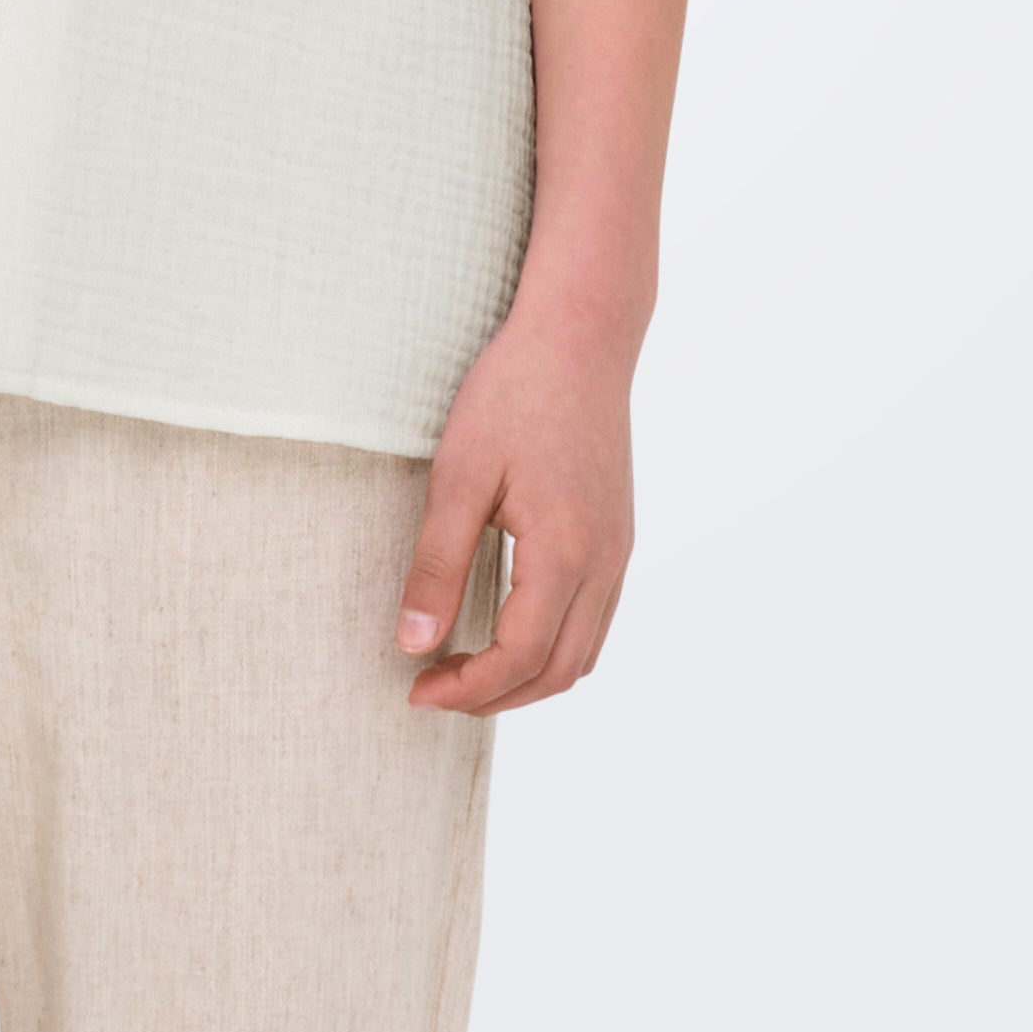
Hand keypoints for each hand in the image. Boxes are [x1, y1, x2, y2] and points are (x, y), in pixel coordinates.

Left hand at [396, 297, 637, 713]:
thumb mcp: (459, 475)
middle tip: (434, 690)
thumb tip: (413, 644)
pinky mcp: (619, 534)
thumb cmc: (513, 393)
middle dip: (496, 697)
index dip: (468, 688)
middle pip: (559, 671)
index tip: (415, 689)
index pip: (520, 656)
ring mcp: (619, 549)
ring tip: (466, 668)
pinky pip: (595, 618)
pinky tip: (508, 627)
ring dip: (528, 677)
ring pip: (583, 652)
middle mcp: (605, 562)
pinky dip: (554, 645)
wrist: (580, 334)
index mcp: (566, 551)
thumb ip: (437, 564)